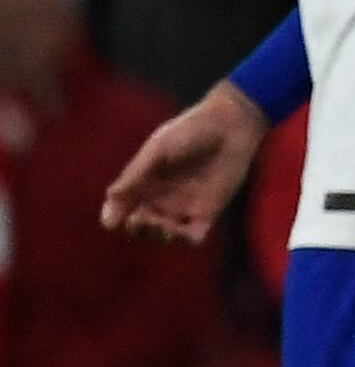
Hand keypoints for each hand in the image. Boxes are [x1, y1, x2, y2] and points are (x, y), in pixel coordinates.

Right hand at [103, 81, 266, 241]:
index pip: (121, 207)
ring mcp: (183, 207)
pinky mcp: (207, 212)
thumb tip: (111, 198)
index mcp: (143, 182)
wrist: (230, 126)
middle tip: (141, 220)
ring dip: (158, 236)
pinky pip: (193, 237)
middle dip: (137, 228)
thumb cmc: (190, 131)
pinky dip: (185, 240)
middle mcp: (160, 198)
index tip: (113, 221)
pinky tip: (181, 232)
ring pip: (163, 235)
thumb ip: (136, 173)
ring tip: (162, 225)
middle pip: (140, 226)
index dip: (114, 217)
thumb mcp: (159, 149)